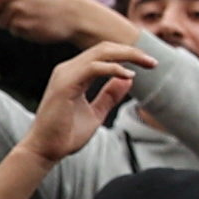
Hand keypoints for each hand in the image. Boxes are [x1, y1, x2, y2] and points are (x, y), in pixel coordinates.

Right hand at [25, 41, 147, 158]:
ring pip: (100, 53)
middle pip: (104, 48)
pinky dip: (113, 68)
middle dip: (131, 52)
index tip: (149, 63)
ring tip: (147, 63)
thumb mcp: (96, 112)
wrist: (45, 150)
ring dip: (127, 55)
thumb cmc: (66, 134)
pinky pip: (93, 67)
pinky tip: (128, 75)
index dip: (127, 54)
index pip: (103, 54)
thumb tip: (128, 79)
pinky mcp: (65, 84)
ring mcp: (65, 74)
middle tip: (153, 62)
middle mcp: (68, 69)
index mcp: (75, 73)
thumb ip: (110, 95)